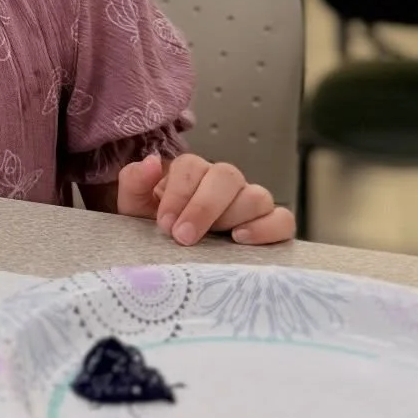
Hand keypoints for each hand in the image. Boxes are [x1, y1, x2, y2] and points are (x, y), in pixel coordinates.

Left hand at [116, 153, 294, 246]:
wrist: (174, 255)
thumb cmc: (159, 228)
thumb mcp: (135, 207)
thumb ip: (135, 182)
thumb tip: (152, 162)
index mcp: (192, 174)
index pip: (191, 166)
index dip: (179, 193)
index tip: (164, 223)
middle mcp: (224, 183)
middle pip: (227, 176)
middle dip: (204, 207)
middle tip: (184, 236)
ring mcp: (250, 203)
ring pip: (256, 196)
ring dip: (234, 216)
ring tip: (216, 239)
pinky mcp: (270, 226)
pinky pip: (282, 220)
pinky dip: (268, 228)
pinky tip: (243, 239)